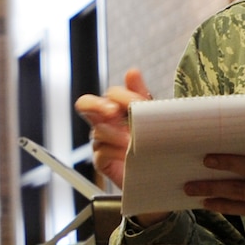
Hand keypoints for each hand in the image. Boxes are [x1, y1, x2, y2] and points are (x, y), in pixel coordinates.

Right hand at [74, 67, 150, 186]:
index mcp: (115, 109)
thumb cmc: (152, 142)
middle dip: (96, 105)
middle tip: (112, 111)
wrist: (160, 173)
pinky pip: (101, 152)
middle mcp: (104, 123)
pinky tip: (128, 154)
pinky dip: (116, 152)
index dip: (122, 96)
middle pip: (84, 104)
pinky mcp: (101, 162)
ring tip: (132, 141)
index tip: (137, 102)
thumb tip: (132, 72)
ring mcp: (101, 142)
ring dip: (117, 134)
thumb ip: (139, 94)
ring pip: (98, 130)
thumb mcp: (150, 116)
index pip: (110, 95)